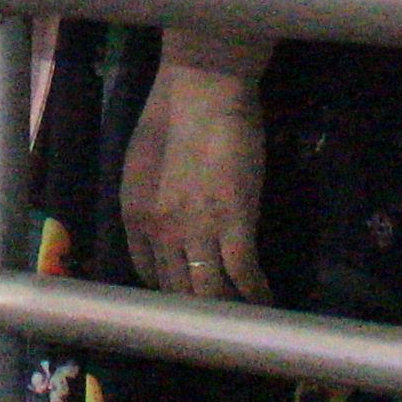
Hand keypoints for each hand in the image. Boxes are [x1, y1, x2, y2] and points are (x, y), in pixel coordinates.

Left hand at [119, 58, 268, 307]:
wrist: (202, 88)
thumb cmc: (173, 112)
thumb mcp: (143, 163)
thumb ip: (151, 199)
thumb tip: (168, 222)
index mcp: (134, 214)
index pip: (148, 273)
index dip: (170, 289)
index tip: (189, 292)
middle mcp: (159, 230)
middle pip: (178, 290)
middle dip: (199, 307)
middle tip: (221, 314)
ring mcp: (196, 229)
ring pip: (210, 291)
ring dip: (229, 307)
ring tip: (246, 313)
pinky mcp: (233, 222)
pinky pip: (243, 274)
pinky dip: (257, 293)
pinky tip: (267, 300)